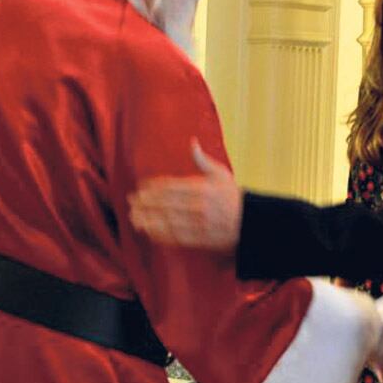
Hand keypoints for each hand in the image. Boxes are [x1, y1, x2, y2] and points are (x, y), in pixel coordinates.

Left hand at [128, 138, 242, 252]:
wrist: (252, 223)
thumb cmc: (234, 197)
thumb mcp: (222, 174)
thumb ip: (203, 160)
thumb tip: (192, 142)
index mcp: (202, 188)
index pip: (172, 186)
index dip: (153, 187)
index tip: (140, 187)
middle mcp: (199, 205)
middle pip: (165, 204)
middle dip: (146, 203)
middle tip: (131, 201)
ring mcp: (199, 224)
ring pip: (167, 221)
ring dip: (149, 219)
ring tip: (134, 217)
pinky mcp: (200, 239)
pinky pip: (176, 237)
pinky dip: (160, 234)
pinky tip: (149, 231)